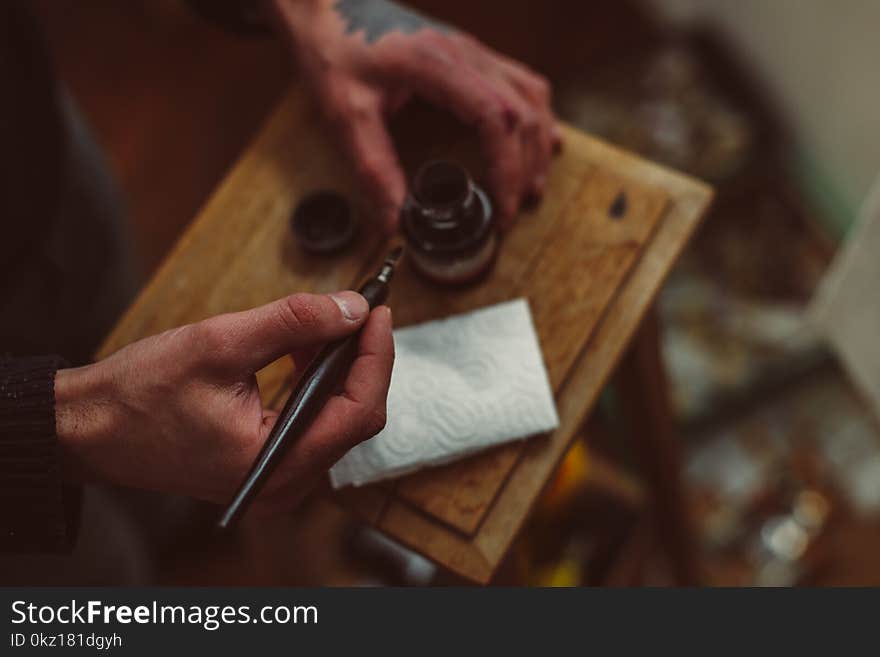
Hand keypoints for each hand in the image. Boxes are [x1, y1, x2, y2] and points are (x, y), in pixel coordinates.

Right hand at [54, 291, 393, 514]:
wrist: (90, 430)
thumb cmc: (140, 393)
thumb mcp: (220, 344)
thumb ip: (294, 323)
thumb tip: (353, 307)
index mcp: (276, 464)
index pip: (359, 411)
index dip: (377, 356)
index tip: (378, 310)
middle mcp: (285, 483)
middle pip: (355, 416)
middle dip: (362, 359)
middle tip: (360, 310)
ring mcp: (277, 479)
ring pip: (336, 419)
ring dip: (339, 368)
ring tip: (327, 323)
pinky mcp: (267, 466)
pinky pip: (312, 424)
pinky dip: (316, 384)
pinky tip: (304, 350)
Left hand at [268, 0, 559, 231]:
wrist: (326, 6)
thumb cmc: (334, 51)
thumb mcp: (344, 113)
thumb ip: (372, 166)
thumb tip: (394, 221)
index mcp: (437, 64)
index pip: (494, 118)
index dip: (506, 168)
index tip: (502, 208)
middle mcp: (466, 52)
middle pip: (521, 111)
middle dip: (525, 167)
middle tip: (512, 210)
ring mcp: (472, 49)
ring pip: (531, 94)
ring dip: (538, 142)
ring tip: (532, 185)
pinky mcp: (470, 53)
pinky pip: (521, 82)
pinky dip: (536, 116)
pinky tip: (539, 139)